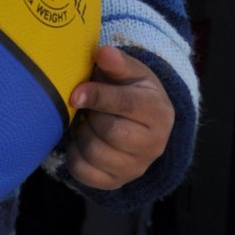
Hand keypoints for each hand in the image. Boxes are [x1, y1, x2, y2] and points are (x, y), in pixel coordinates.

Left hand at [66, 44, 173, 189]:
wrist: (140, 121)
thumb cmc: (131, 90)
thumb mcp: (130, 72)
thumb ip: (117, 63)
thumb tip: (103, 53)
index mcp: (158, 112)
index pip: (126, 105)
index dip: (97, 97)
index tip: (75, 93)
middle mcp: (154, 144)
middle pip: (110, 132)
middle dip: (91, 116)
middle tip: (85, 107)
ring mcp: (136, 167)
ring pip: (95, 153)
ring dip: (81, 134)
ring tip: (85, 121)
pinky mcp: (116, 182)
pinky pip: (84, 173)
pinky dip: (75, 155)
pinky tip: (81, 141)